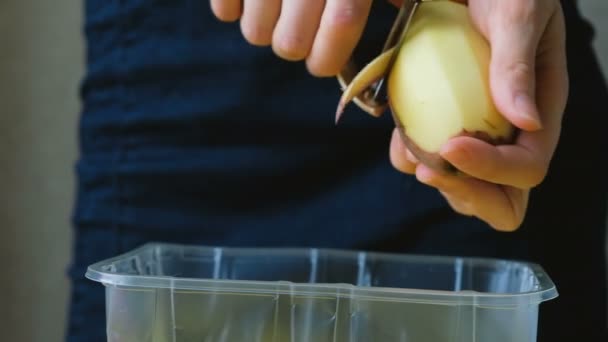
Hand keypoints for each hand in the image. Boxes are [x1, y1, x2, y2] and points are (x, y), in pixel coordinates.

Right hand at [210, 0, 389, 76]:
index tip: (324, 62)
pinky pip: (223, 11)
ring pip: (255, 33)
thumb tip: (394, 49)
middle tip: (299, 29)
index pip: (343, 21)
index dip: (332, 54)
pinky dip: (233, 10)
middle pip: (291, 43)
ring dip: (265, 29)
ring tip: (275, 5)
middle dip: (295, 47)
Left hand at [390, 0, 568, 231]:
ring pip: (463, 186)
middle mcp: (511, 131)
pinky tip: (399, 137)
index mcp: (540, 110)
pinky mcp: (444, 123)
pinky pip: (429, 160)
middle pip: (502, 197)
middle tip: (429, 169)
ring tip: (411, 151)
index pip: (528, 168)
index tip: (452, 145)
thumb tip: (527, 121)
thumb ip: (518, 65)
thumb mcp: (517, 15)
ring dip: (436, 178)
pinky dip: (411, 157)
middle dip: (465, 192)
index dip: (492, 170)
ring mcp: (478, 132)